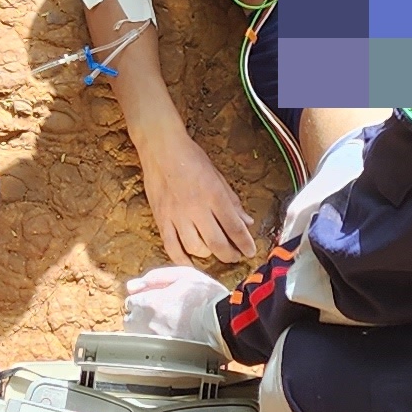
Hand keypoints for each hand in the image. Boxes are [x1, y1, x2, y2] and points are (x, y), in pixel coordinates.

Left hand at [120, 263, 231, 341]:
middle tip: (161, 312)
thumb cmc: (207, 298)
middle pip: (130, 320)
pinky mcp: (165, 356)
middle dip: (140, 315)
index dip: (142, 298)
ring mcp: (156, 342)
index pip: (130, 302)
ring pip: (138, 336)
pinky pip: (150, 349)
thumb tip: (132, 286)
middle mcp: (148, 325)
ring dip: (146, 329)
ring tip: (167, 325)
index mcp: (150, 303)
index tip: (155, 299)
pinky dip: (156, 343)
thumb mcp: (183, 275)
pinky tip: (171, 338)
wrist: (225, 325)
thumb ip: (155, 277)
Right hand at [129, 125, 267, 265]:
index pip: (234, 227)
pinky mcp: (161, 219)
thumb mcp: (218, 175)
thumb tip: (247, 221)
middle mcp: (196, 208)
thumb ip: (232, 201)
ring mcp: (176, 216)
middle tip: (236, 257)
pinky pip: (171, 247)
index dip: (245, 243)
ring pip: (195, 248)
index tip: (251, 252)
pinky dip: (182, 260)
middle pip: (217, 243)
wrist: (161, 148)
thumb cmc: (191, 158)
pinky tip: (191, 264)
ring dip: (209, 256)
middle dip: (230, 255)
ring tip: (215, 253)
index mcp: (214, 195)